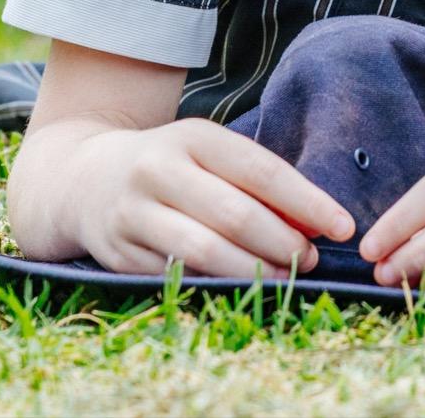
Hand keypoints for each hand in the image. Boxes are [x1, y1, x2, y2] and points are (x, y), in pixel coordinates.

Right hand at [69, 118, 354, 278]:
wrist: (82, 178)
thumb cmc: (171, 165)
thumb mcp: (209, 153)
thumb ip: (257, 182)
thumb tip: (316, 222)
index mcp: (193, 136)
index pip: (262, 171)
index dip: (308, 202)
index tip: (343, 227)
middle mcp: (159, 169)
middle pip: (236, 215)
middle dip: (284, 243)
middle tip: (313, 259)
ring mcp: (134, 212)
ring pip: (205, 251)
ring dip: (254, 271)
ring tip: (286, 277)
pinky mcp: (118, 252)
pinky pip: (177, 275)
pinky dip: (215, 284)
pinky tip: (242, 287)